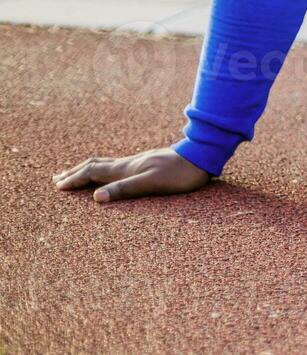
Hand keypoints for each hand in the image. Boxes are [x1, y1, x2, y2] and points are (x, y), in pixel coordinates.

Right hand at [53, 147, 211, 202]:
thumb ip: (124, 189)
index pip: (92, 172)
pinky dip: (104, 169)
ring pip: (106, 164)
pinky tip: (111, 173)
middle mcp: (129, 163)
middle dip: (75, 172)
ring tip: (77, 173)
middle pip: (95, 165)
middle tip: (57, 178)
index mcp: (126, 169)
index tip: (58, 187)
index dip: (74, 179)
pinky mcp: (148, 163)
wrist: (201, 157)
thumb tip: (96, 197)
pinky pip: (117, 165)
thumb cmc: (178, 174)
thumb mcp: (151, 184)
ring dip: (87, 169)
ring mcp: (138, 162)